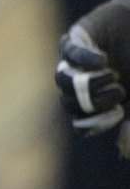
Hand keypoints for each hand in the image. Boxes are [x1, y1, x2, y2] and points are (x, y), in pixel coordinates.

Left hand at [56, 0, 129, 149]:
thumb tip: (124, 151)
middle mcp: (78, 81)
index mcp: (92, 99)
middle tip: (120, 93)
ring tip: (112, 76)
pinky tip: (104, 61)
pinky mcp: (76, 37)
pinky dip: (86, 60)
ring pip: (63, 80)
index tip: (118, 115)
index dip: (95, 123)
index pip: (81, 121)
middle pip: (69, 103)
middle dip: (94, 103)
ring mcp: (74, 60)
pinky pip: (71, 53)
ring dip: (88, 84)